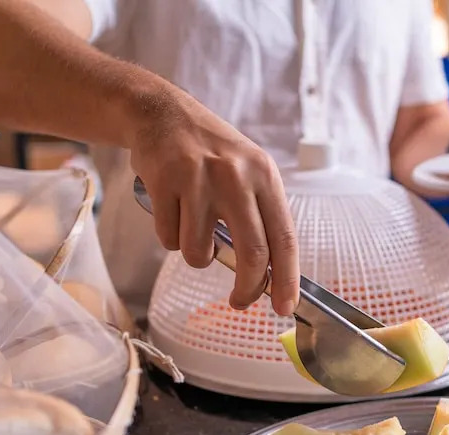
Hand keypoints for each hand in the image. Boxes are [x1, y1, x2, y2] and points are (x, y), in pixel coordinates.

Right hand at [127, 85, 299, 315]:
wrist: (160, 112)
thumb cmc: (209, 151)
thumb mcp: (247, 172)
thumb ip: (259, 216)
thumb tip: (270, 274)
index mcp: (264, 176)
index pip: (284, 238)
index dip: (288, 279)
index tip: (286, 307)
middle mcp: (236, 176)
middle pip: (252, 254)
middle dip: (247, 288)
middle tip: (240, 301)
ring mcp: (199, 179)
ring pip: (200, 252)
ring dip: (195, 254)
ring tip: (191, 226)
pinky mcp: (165, 181)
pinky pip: (169, 239)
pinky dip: (169, 237)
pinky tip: (170, 210)